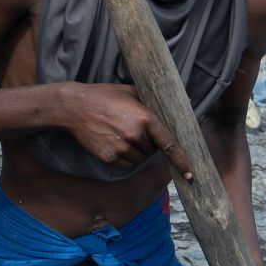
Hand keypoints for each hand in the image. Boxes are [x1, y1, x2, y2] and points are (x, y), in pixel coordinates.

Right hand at [63, 83, 194, 178]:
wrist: (75, 107)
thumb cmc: (105, 96)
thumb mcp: (131, 92)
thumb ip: (154, 99)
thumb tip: (185, 100)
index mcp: (145, 118)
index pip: (169, 144)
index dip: (181, 160)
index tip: (189, 173)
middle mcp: (135, 135)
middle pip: (153, 150)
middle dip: (148, 143)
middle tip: (132, 129)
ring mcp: (122, 148)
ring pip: (140, 159)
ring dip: (137, 151)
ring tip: (121, 134)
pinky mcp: (110, 157)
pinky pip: (127, 165)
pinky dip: (126, 158)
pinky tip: (114, 142)